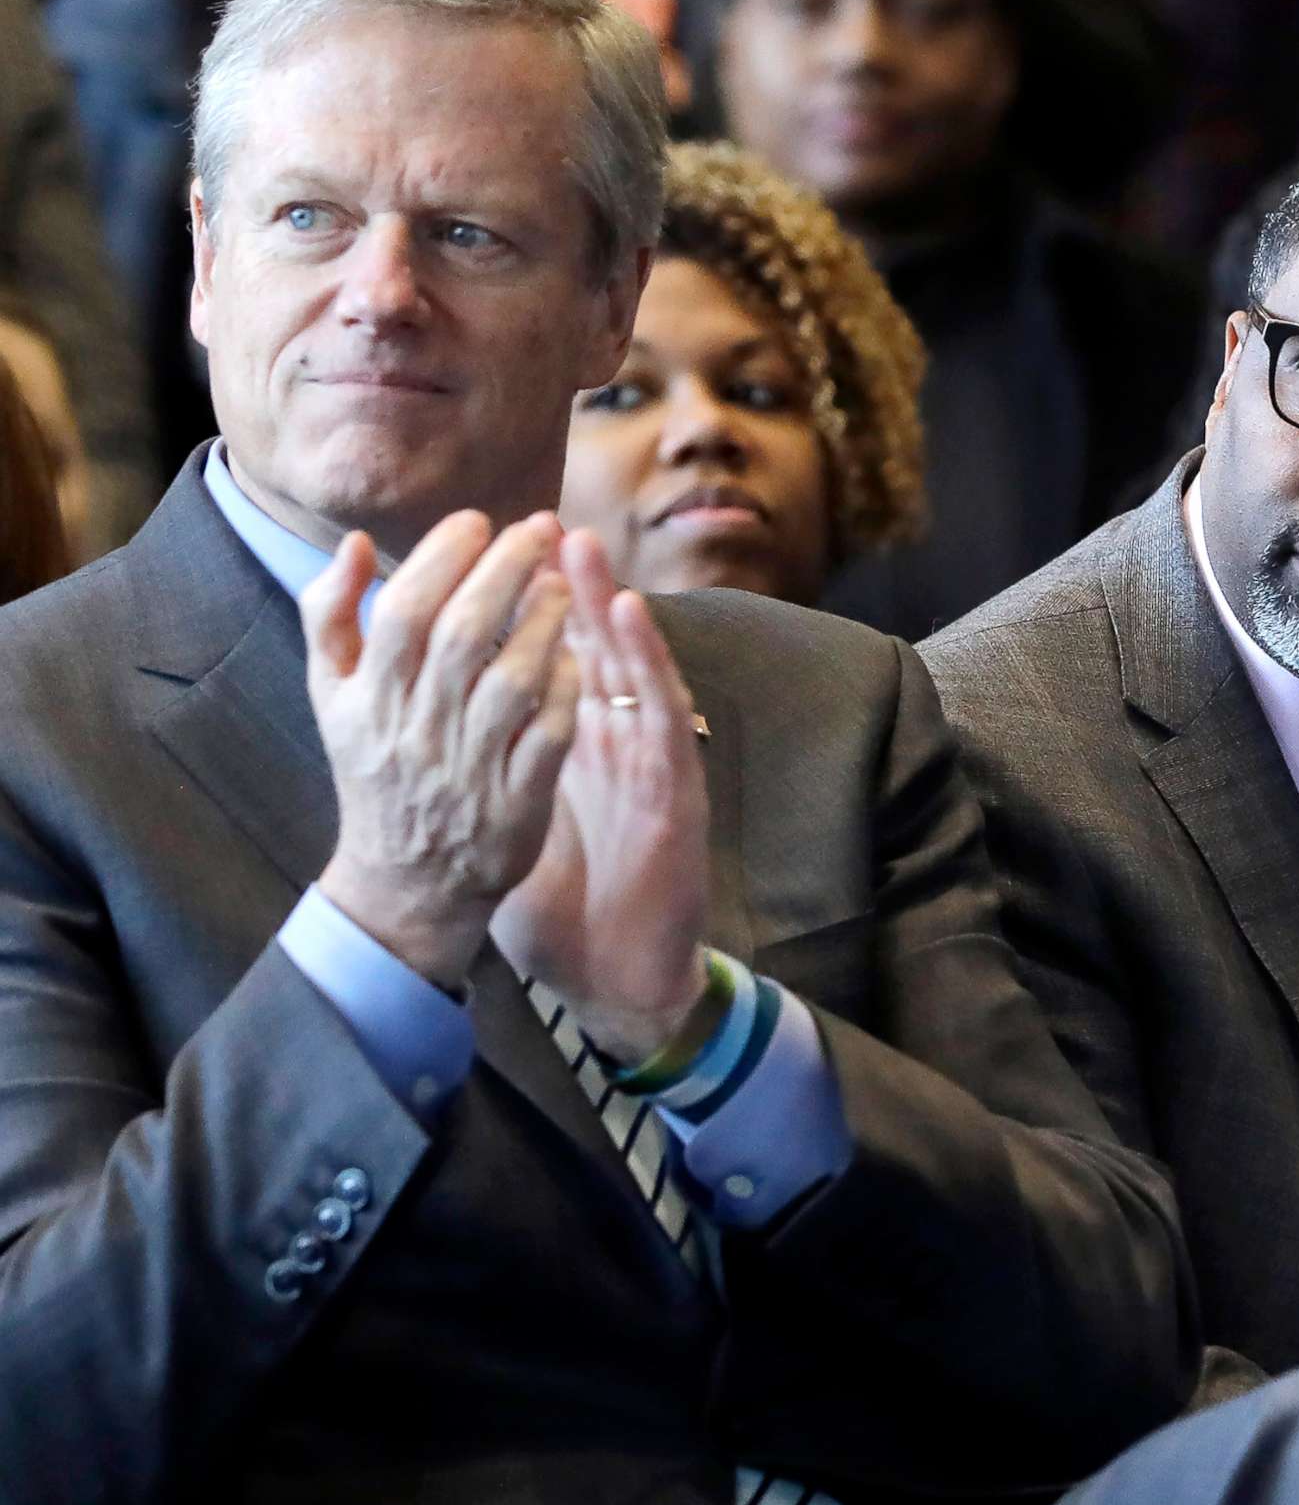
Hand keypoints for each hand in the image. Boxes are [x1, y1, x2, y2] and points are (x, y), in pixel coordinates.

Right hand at [306, 511, 579, 987]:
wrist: (404, 881)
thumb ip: (330, 617)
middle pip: (463, 634)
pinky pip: (547, 736)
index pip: (405, 610)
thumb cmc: (374, 768)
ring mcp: (468, 767)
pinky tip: (580, 656)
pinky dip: (564, 692)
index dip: (443, 557)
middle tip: (538, 530)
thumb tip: (357, 544)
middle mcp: (416, 729)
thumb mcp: (330, 696)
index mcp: (368, 698)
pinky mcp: (516, 802)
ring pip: (510, 682)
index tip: (478, 521)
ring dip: (543, 624)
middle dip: (505, 571)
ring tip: (564, 584)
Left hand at [488, 527, 708, 1061]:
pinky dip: (650, 662)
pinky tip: (631, 618)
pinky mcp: (676, 789)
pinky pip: (662, 715)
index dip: (526, 616)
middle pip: (592, 655)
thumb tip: (416, 744)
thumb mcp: (505, 833)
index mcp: (574, 753)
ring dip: (611, 605)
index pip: (552, 670)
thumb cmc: (567, 911)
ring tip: (583, 547)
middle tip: (543, 526)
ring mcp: (650, 765)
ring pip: (632, 669)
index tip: (493, 561)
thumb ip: (473, 780)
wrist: (622, 978)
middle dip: (565, 588)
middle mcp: (616, 749)